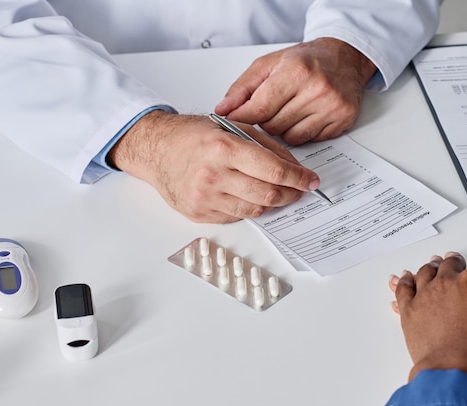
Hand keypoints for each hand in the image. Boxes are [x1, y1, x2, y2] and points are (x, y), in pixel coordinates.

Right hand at [107, 111, 321, 222]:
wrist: (155, 150)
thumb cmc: (192, 136)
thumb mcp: (231, 127)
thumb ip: (265, 145)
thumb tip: (294, 166)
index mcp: (223, 148)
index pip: (273, 170)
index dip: (298, 178)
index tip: (310, 181)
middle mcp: (213, 175)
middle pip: (267, 194)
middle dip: (290, 194)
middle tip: (299, 190)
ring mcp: (205, 198)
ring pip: (254, 210)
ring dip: (272, 203)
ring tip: (278, 193)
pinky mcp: (199, 213)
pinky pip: (236, 216)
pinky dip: (249, 208)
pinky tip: (250, 196)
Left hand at [215, 37, 376, 145]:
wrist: (345, 58)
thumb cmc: (306, 60)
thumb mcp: (269, 64)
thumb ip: (243, 88)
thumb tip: (223, 110)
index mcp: (296, 71)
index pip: (260, 108)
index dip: (243, 118)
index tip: (233, 121)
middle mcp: (317, 89)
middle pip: (273, 126)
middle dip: (266, 120)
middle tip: (272, 106)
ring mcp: (331, 108)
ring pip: (289, 138)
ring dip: (284, 129)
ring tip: (291, 109)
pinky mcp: (342, 122)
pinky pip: (309, 141)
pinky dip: (302, 132)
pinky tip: (306, 115)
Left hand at [389, 252, 466, 381]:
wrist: (454, 367)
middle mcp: (448, 281)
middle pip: (452, 263)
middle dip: (459, 261)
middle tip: (461, 262)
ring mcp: (426, 293)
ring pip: (427, 271)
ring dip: (433, 266)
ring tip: (436, 265)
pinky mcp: (410, 308)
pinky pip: (405, 287)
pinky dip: (405, 280)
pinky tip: (405, 277)